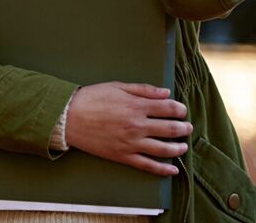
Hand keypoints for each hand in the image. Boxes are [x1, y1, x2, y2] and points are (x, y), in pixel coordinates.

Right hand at [66, 82, 191, 176]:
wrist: (68, 117)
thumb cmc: (91, 98)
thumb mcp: (116, 86)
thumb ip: (143, 89)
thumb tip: (166, 93)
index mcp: (136, 106)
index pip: (168, 108)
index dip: (180, 109)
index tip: (182, 110)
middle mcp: (137, 125)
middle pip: (170, 129)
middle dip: (183, 128)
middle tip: (188, 127)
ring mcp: (131, 143)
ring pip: (164, 149)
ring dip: (178, 148)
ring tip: (183, 146)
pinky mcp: (123, 156)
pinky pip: (148, 165)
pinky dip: (163, 169)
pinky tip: (173, 169)